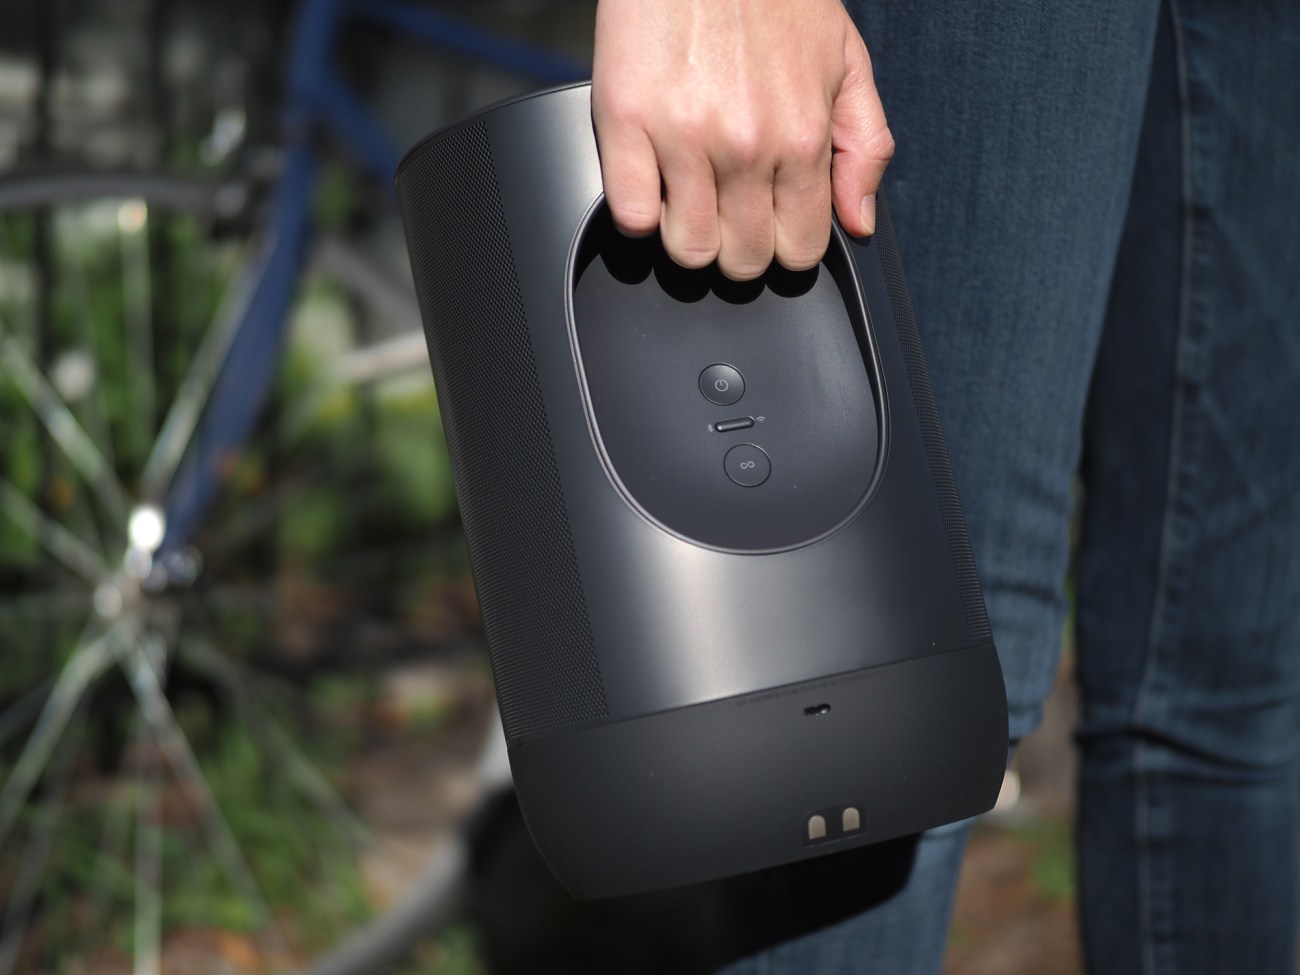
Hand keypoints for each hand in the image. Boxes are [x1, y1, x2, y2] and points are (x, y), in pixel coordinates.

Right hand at [592, 0, 893, 280]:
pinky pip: (631, 216)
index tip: (769, 224)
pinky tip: (651, 180)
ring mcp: (683, 138)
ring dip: (687, 235)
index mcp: (803, 136)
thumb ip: (863, 146)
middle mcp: (746, 145)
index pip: (800, 250)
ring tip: (689, 198)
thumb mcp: (845, 61)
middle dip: (738, 246)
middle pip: (743, 260)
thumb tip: (859, 221)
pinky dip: (638, 211)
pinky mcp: (625, 121)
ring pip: (687, 250)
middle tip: (728, 211)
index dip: (784, 245)